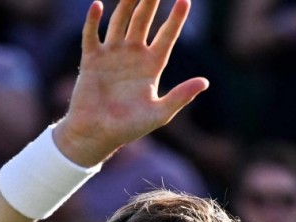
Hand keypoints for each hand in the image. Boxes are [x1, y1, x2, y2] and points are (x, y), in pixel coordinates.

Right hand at [54, 0, 208, 166]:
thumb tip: (204, 82)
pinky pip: (92, 35)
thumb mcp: (159, 113)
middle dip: (150, 1)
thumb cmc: (129, 128)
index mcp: (152, 66)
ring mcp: (112, 55)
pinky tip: (98, 5)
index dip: (176, 18)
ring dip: (126, 4)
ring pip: (120, 21)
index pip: (167, 36)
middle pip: (144, 21)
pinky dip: (94, 21)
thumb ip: (180, 96)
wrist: (97, 135)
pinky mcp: (91, 60)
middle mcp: (133, 55)